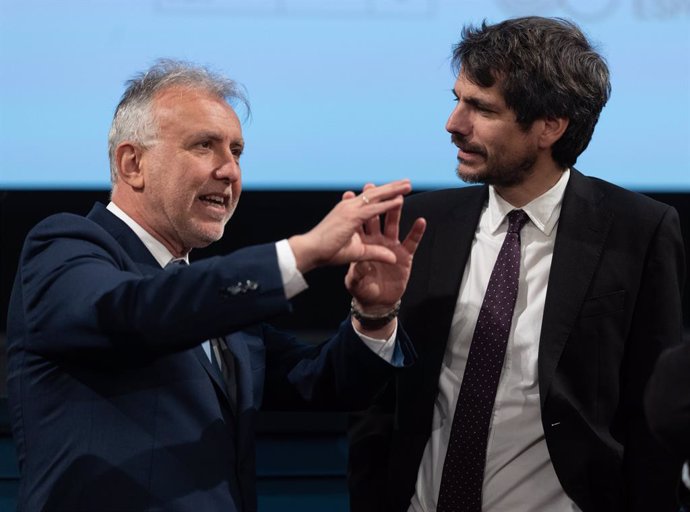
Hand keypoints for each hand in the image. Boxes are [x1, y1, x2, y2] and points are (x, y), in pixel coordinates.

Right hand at [288, 179, 413, 272]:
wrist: (311, 251)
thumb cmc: (327, 252)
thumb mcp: (357, 252)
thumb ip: (376, 252)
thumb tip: (392, 257)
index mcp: (348, 212)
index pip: (368, 200)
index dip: (383, 194)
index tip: (395, 190)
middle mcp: (349, 207)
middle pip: (374, 194)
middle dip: (391, 188)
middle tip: (406, 182)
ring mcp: (350, 209)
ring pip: (375, 197)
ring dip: (393, 190)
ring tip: (408, 185)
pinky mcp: (352, 216)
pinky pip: (374, 208)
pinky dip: (388, 203)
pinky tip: (400, 199)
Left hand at [344, 183, 425, 318]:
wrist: (376, 302)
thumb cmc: (363, 289)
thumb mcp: (356, 282)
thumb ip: (357, 274)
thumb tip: (359, 266)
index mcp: (362, 244)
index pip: (359, 223)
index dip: (356, 210)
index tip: (354, 194)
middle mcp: (377, 241)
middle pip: (376, 217)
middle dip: (376, 202)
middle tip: (374, 186)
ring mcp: (391, 246)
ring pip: (393, 224)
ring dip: (396, 211)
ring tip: (399, 197)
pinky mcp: (404, 256)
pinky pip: (411, 242)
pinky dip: (416, 232)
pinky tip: (421, 221)